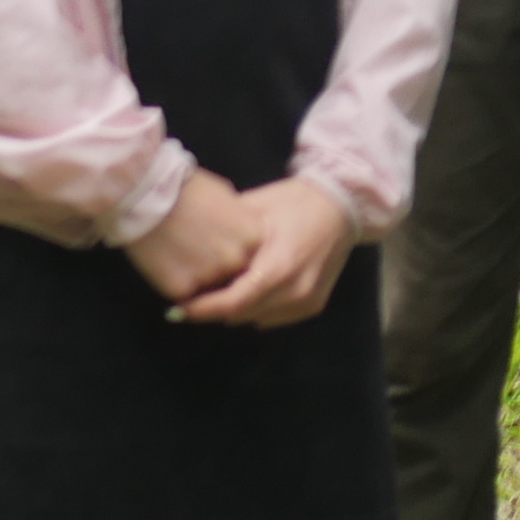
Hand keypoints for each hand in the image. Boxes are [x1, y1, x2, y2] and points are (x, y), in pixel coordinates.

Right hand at [123, 169, 257, 308]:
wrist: (148, 195)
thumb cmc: (186, 190)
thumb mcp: (226, 197)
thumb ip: (239, 221)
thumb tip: (239, 230)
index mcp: (254, 237)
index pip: (250, 256)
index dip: (230, 250)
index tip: (213, 239)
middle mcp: (237, 260)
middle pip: (231, 274)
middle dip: (215, 266)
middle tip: (193, 248)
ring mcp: (211, 276)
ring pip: (208, 287)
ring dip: (196, 277)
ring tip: (177, 252)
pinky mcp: (183, 289)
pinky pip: (183, 294)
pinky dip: (174, 282)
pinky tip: (164, 261)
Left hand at [173, 178, 364, 326]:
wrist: (343, 204)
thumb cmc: (294, 201)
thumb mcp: (253, 211)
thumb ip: (224, 239)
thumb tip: (187, 255)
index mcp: (279, 267)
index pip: (232, 303)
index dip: (203, 310)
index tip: (177, 310)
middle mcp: (295, 291)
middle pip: (241, 315)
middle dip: (215, 309)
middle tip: (194, 297)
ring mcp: (307, 301)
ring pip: (256, 319)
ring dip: (237, 309)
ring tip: (221, 290)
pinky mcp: (314, 305)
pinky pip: (274, 317)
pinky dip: (257, 308)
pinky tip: (250, 290)